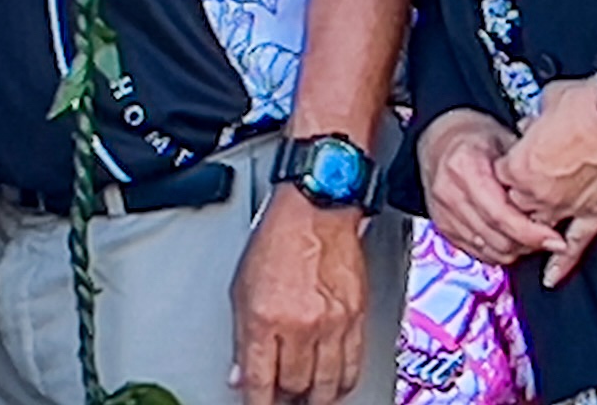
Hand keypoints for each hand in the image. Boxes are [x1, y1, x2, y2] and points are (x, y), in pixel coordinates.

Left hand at [231, 185, 368, 404]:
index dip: (256, 402)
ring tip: (306, 397)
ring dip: (315, 397)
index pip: (259, 380)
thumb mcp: (241, 287)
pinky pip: (353, 367)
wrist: (317, 211)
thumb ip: (241, 337)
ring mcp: (333, 324)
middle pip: (295, 387)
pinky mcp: (358, 320)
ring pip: (327, 386)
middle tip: (281, 398)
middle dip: (286, 398)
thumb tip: (239, 375)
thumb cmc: (277, 240)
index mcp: (265, 317)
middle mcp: (300, 325)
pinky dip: (342, 384)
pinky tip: (333, 386)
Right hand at [416, 109, 560, 267]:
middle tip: (551, 239)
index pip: (500, 214)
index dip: (531, 233)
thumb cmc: (477, 139)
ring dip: (515, 250)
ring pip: (489, 249)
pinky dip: (499, 252)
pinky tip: (512, 240)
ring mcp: (443, 211)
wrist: (442, 141)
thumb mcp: (506, 141)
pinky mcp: (443, 226)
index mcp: (464, 167)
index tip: (556, 240)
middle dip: (528, 244)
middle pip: (496, 237)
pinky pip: (477, 252)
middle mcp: (449, 191)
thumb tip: (555, 202)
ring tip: (533, 238)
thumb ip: (526, 172)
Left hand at [494, 79, 596, 286]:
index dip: (505, 171)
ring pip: (540, 227)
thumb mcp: (546, 105)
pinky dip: (563, 262)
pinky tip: (551, 276)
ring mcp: (568, 207)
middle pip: (515, 206)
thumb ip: (533, 123)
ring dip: (535, 226)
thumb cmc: (587, 105)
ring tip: (533, 228)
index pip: (498, 178)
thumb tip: (532, 126)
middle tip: (525, 189)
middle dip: (517, 198)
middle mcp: (539, 193)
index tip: (511, 164)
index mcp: (520, 166)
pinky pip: (576, 244)